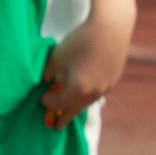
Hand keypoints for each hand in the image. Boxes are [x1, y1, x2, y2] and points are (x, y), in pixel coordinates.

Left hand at [39, 6, 129, 128]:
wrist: (111, 27)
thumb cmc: (81, 41)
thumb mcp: (57, 56)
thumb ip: (48, 72)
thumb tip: (47, 80)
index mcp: (77, 90)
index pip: (59, 104)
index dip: (48, 103)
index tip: (41, 99)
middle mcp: (93, 93)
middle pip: (76, 110)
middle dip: (65, 118)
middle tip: (57, 127)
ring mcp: (106, 87)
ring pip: (88, 102)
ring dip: (77, 107)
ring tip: (71, 109)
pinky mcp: (114, 78)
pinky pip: (98, 93)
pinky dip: (88, 96)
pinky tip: (86, 90)